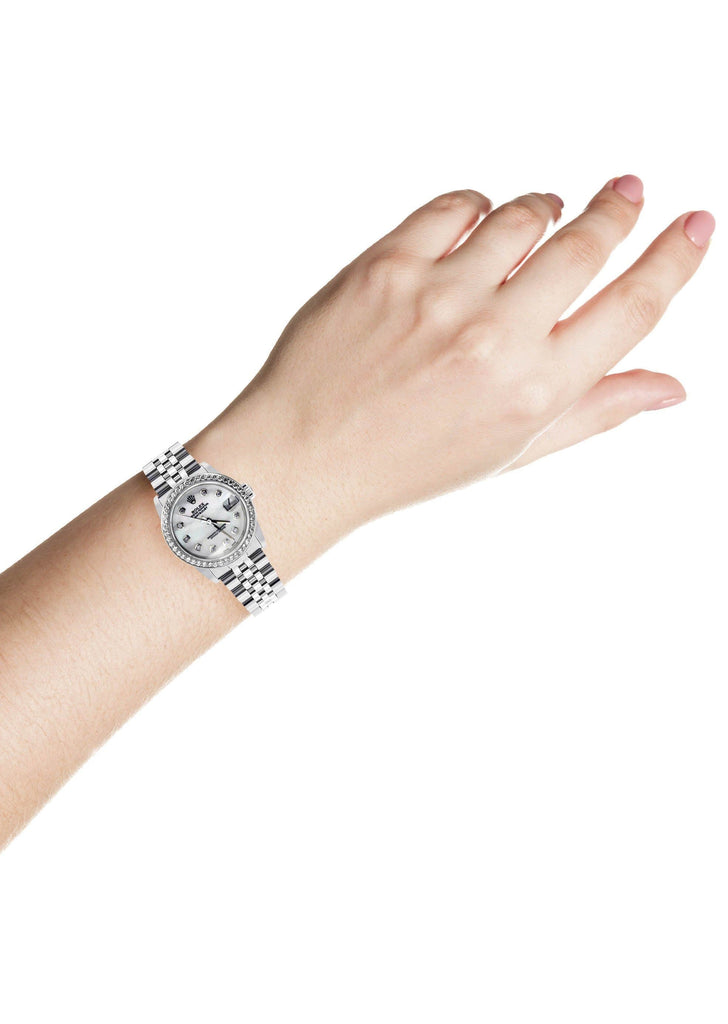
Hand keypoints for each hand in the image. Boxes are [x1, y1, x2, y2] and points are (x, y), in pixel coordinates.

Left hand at [196, 176, 713, 575]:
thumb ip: (593, 412)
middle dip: (615, 211)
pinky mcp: (385, 265)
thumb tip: (671, 387)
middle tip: (626, 191)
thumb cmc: (407, 463)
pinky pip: (454, 206)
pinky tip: (478, 225)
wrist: (303, 458)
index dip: (672, 261)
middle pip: (584, 246)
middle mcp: (494, 338)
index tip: (695, 225)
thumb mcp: (509, 453)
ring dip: (542, 210)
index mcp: (534, 392)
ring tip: (542, 220)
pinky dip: (476, 208)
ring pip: (523, 215)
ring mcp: (438, 296)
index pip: (630, 309)